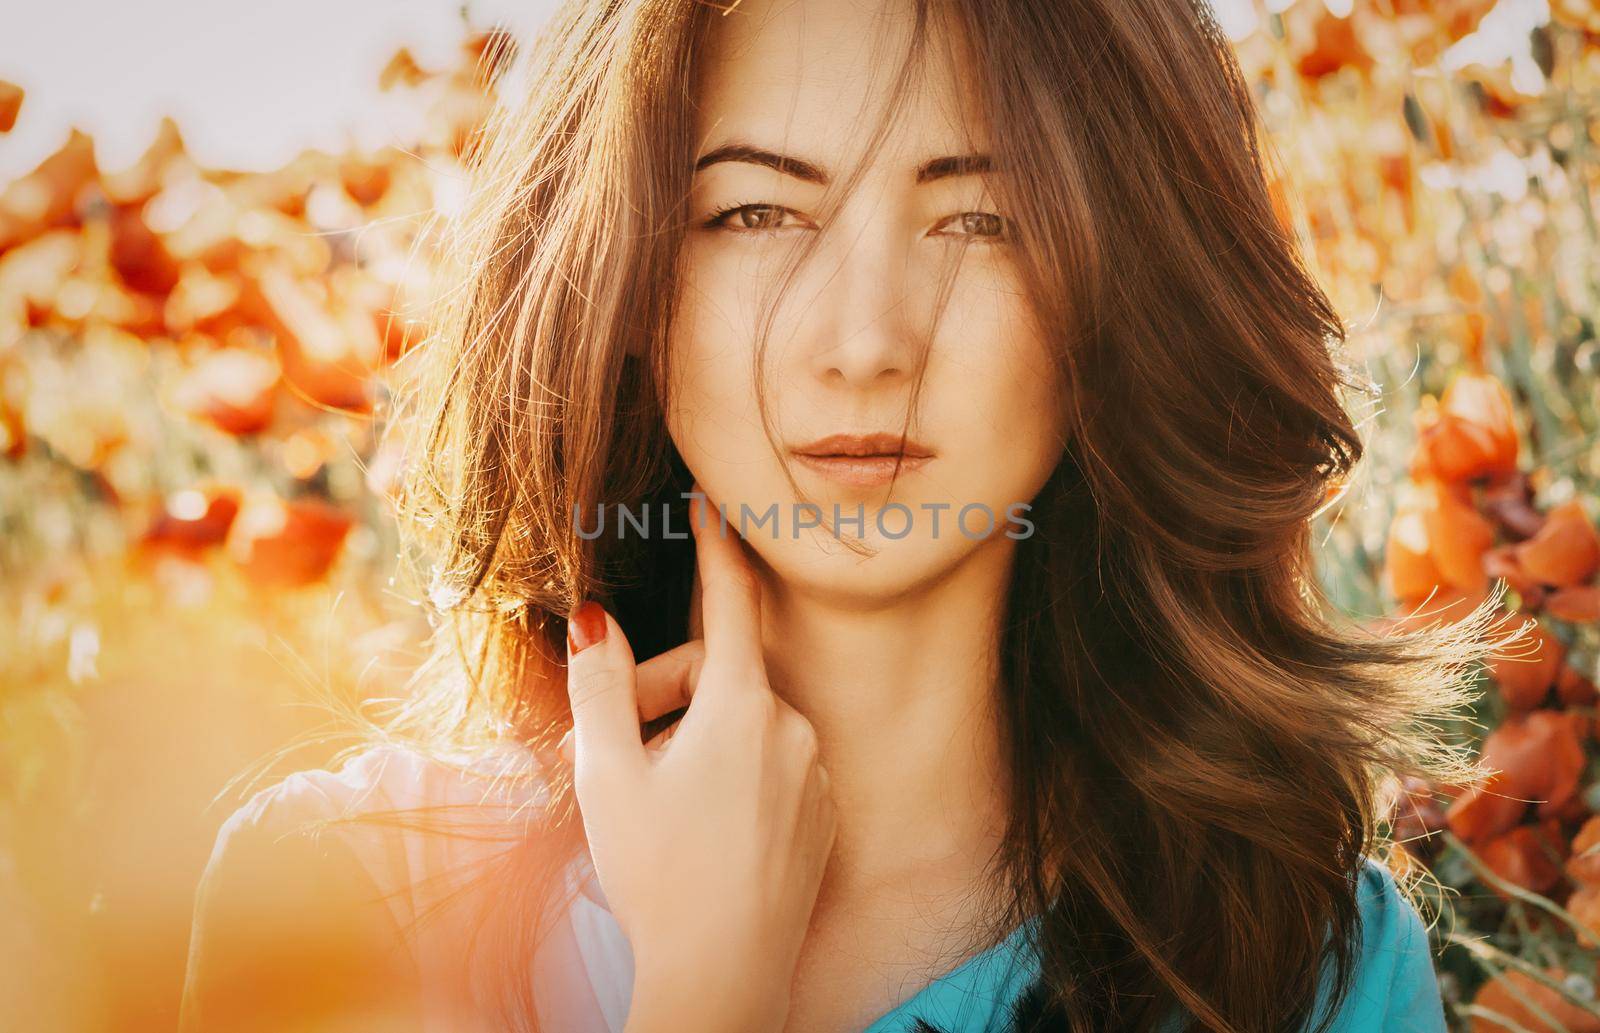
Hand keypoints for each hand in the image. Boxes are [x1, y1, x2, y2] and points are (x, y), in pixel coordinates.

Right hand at [562, 487, 836, 1032]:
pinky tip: (704, 829)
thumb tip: (595, 617)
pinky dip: (734, 774)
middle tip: (620, 748)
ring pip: (745, 724)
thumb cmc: (659, 874)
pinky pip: (773, 765)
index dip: (717, 547)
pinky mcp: (824, 813)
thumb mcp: (608, 773)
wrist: (723, 976)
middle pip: (719, 676)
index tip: (714, 502)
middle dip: (665, 694)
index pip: (728, 601)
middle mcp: (792, 728)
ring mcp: (815, 773)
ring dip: (697, 739)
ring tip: (659, 802)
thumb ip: (600, 684)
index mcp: (740, 706)